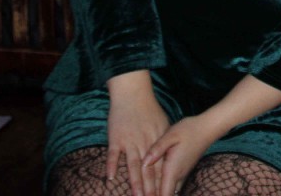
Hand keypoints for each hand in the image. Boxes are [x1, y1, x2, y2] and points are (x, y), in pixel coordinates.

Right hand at [106, 72, 169, 195]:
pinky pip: (113, 154)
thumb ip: (164, 142)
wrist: (133, 93)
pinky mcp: (116, 138)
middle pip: (148, 169)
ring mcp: (129, 141)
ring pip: (133, 166)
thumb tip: (169, 158)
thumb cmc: (149, 109)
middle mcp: (144, 143)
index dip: (162, 181)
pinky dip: (112, 165)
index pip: (161, 165)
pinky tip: (111, 178)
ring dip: (134, 182)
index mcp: (157, 140)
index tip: (164, 193)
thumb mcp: (163, 124)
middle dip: (150, 188)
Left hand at [143, 115, 220, 195]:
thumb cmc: (189, 130)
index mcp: (173, 169)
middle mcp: (178, 175)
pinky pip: (173, 185)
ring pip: (170, 191)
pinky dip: (164, 188)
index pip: (164, 194)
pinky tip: (157, 185)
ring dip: (160, 192)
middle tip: (142, 194)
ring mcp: (182, 174)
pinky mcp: (184, 170)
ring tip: (147, 192)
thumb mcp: (170, 135)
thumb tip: (144, 163)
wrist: (207, 128)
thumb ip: (157, 149)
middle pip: (166, 195)